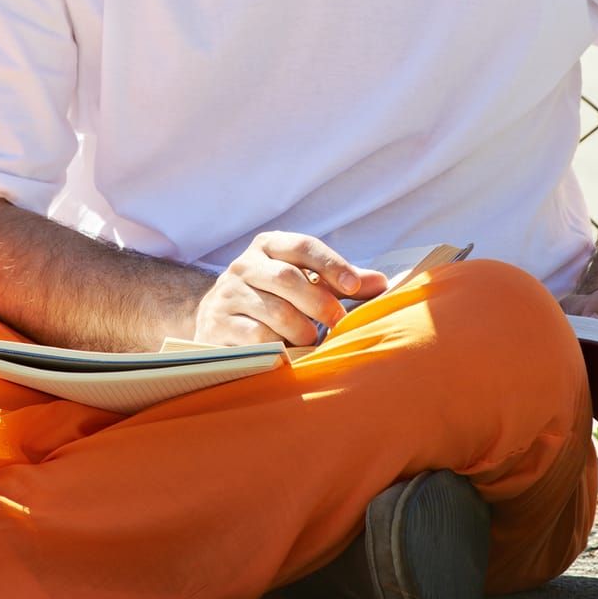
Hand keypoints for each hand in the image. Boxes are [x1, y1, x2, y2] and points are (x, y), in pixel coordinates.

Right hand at [193, 232, 389, 346]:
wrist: (215, 318)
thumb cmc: (271, 296)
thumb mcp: (302, 280)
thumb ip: (339, 282)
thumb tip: (382, 283)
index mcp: (268, 246)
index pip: (302, 247)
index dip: (331, 264)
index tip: (355, 285)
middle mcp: (244, 265)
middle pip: (287, 279)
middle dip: (319, 303)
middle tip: (339, 322)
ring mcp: (228, 295)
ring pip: (275, 312)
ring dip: (302, 330)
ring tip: (312, 339)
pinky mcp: (218, 324)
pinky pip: (257, 338)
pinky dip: (280, 347)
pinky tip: (288, 352)